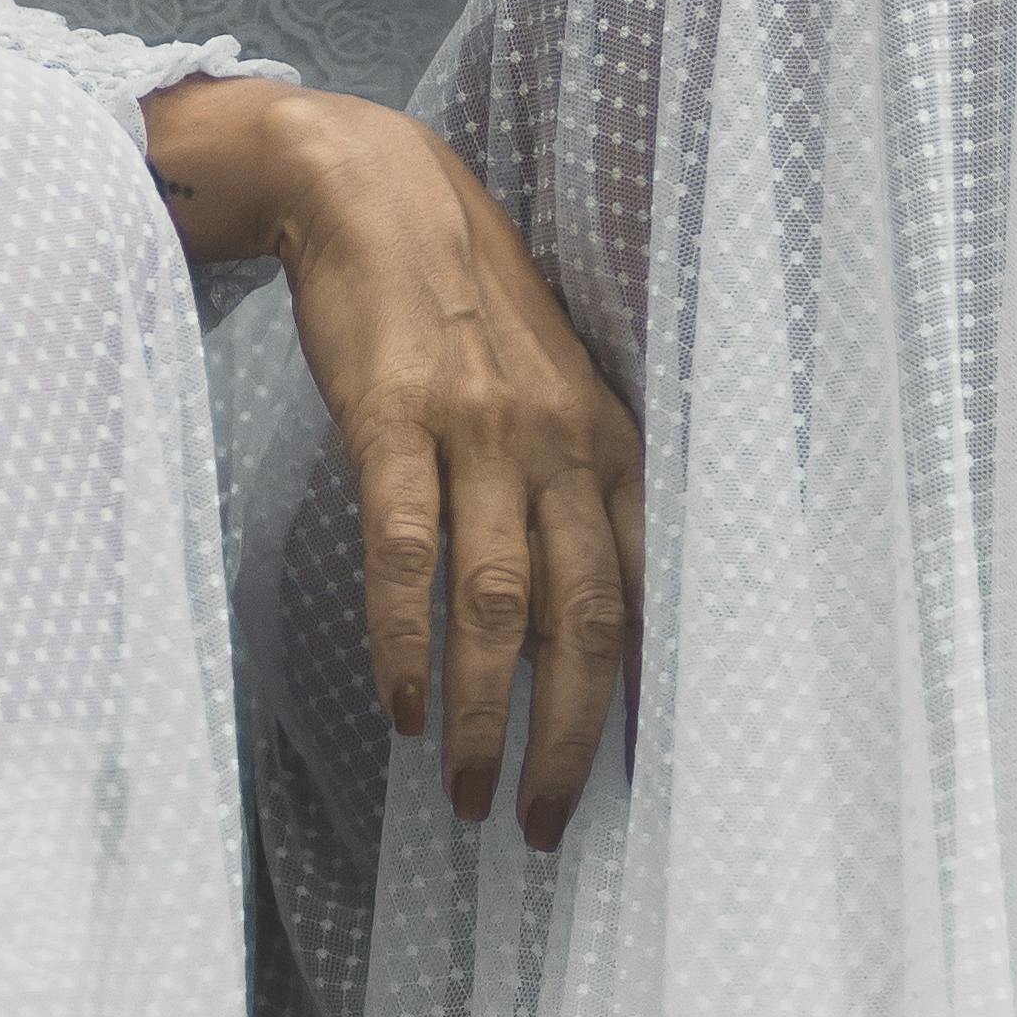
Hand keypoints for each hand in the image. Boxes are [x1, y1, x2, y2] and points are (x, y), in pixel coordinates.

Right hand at [142, 80, 643, 845]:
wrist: (378, 194)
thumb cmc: (463, 307)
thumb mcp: (548, 391)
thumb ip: (571, 490)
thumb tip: (576, 620)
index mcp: (605, 441)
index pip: (639, 592)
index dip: (629, 699)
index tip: (608, 782)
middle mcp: (557, 441)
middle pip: (581, 618)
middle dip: (564, 735)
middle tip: (535, 822)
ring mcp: (478, 429)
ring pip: (496, 602)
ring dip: (483, 711)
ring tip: (462, 788)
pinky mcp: (396, 418)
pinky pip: (406, 551)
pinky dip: (405, 638)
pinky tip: (400, 703)